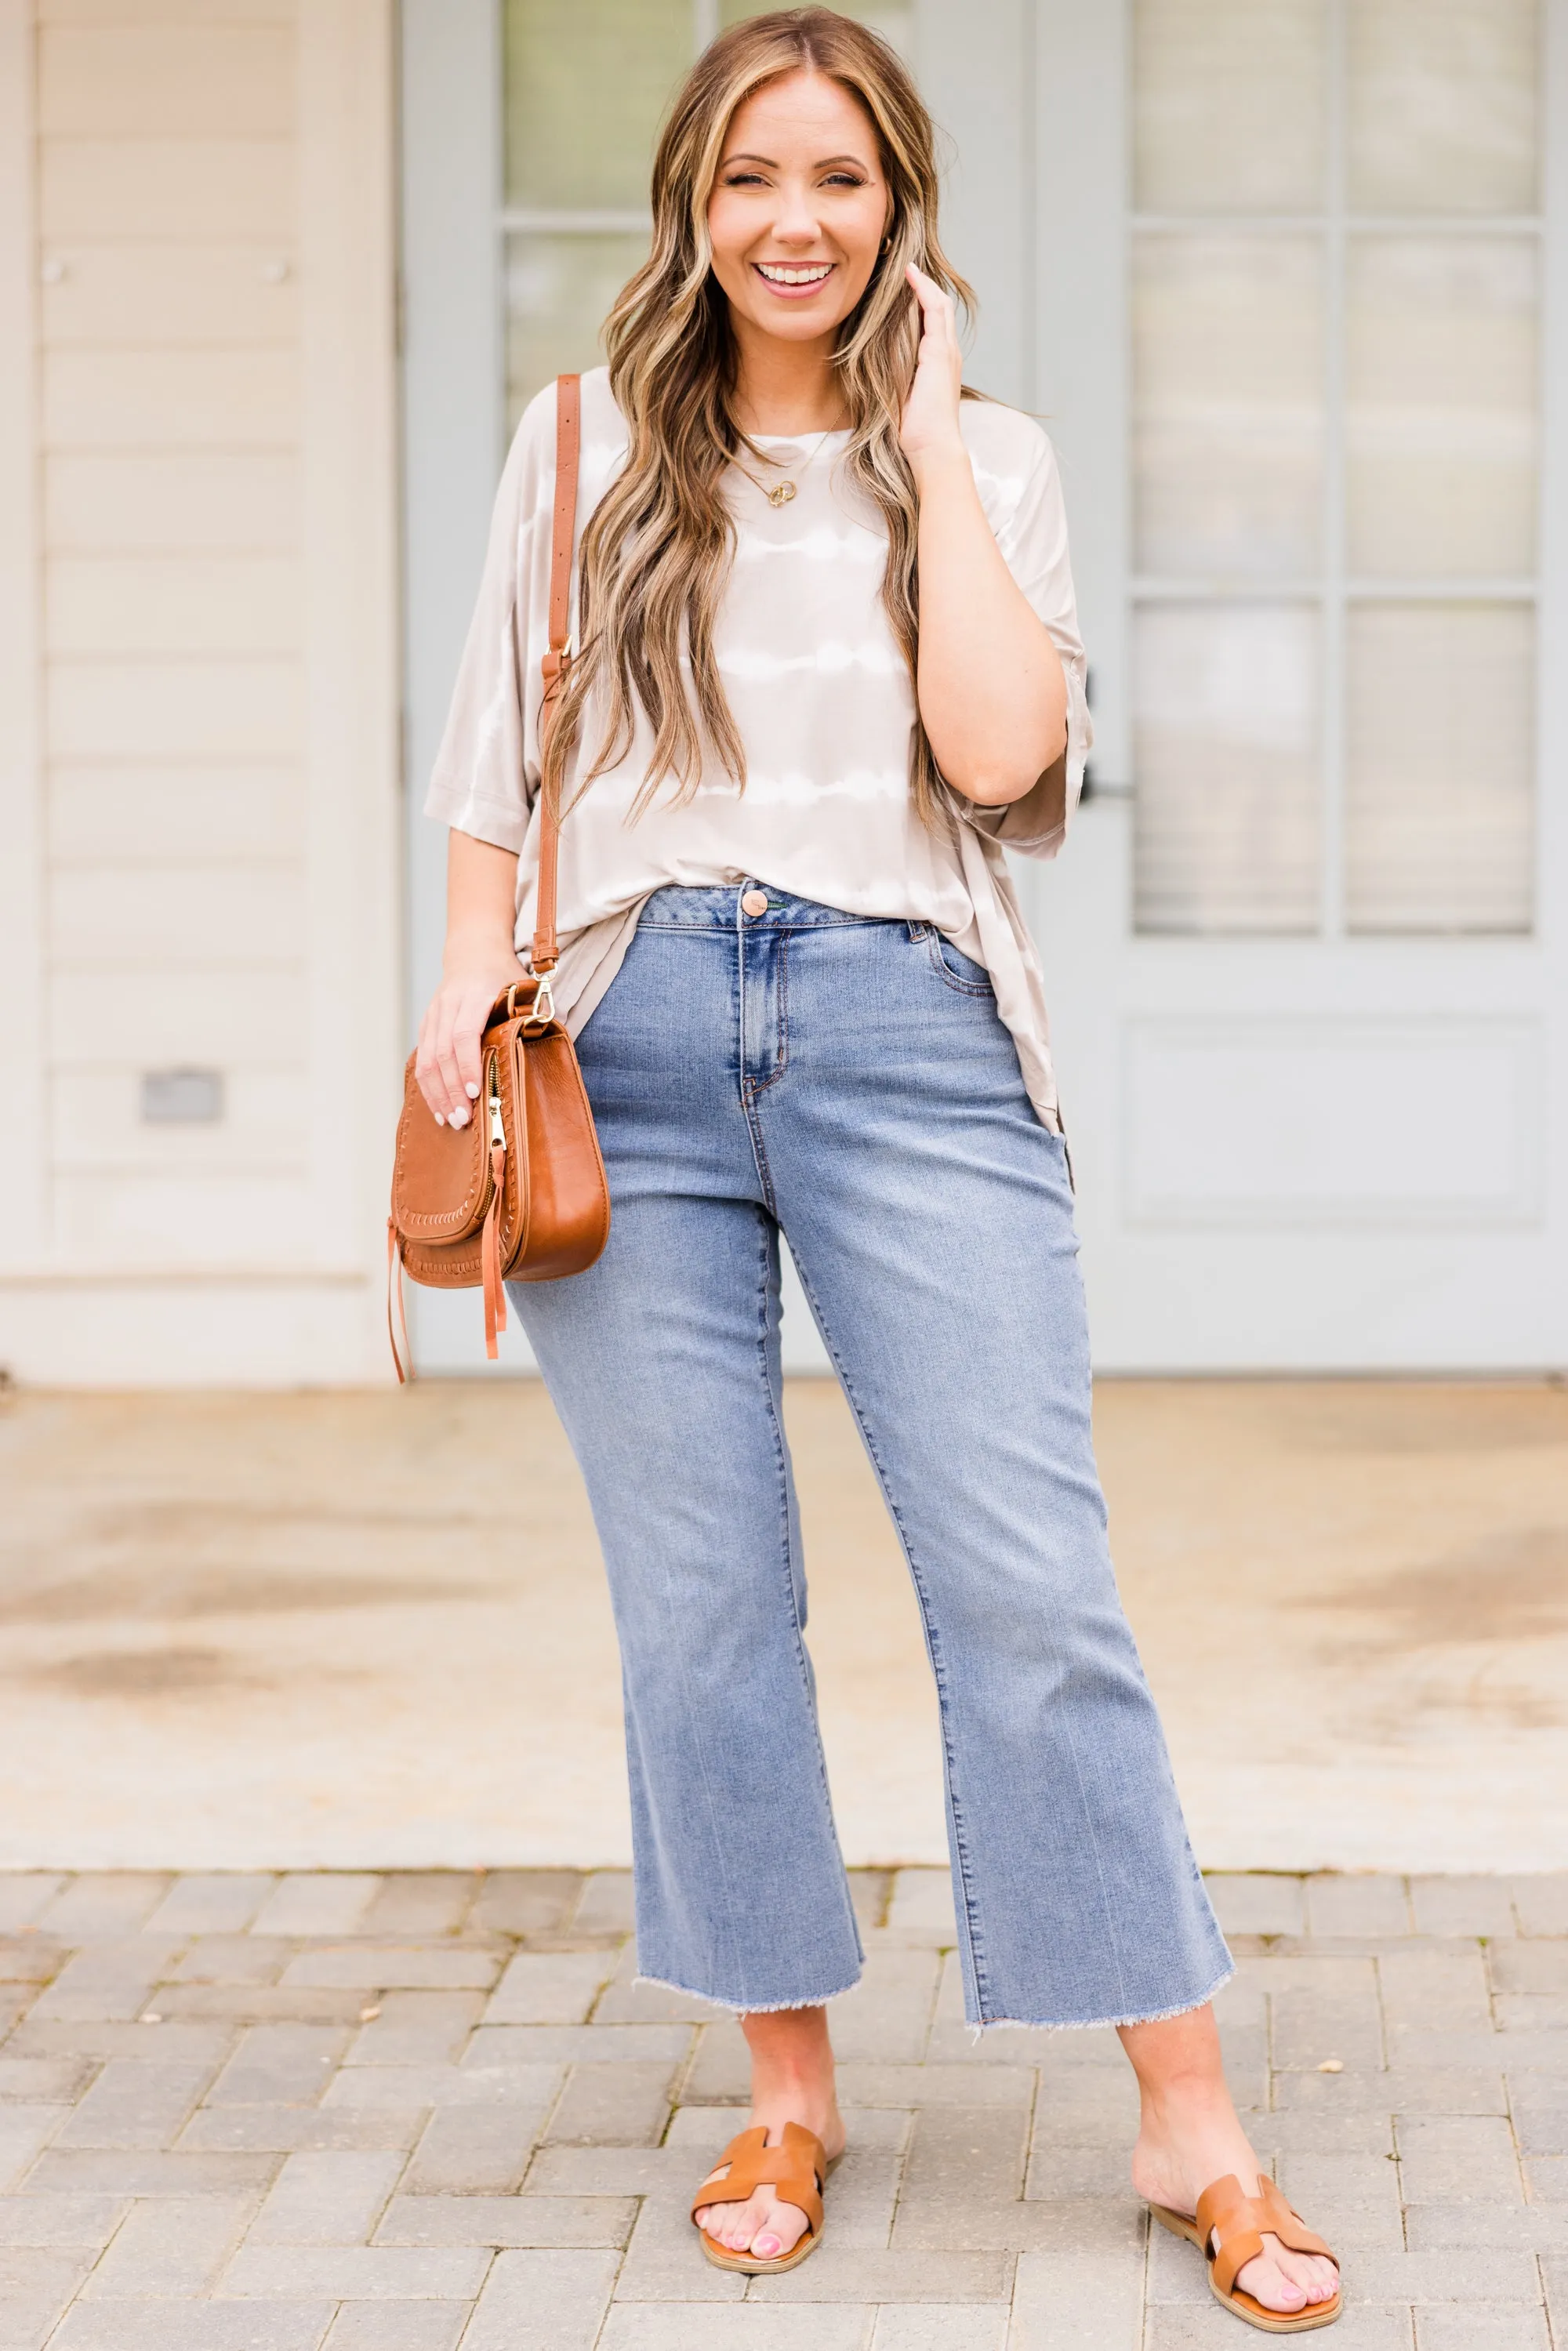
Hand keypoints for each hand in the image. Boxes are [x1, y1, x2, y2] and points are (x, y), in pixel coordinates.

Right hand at [415, 947, 529, 1127]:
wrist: (473, 952)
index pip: (465, 1034)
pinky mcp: (426, 1024)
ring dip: (438, 1093)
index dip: (468, 1065)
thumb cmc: (504, 975)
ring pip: (427, 1059)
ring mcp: (434, 1015)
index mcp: (475, 995)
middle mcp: (449, 1004)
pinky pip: (421, 1059)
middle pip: (443, 1053)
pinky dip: (428, 1086)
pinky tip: (438, 1107)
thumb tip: (554, 1044)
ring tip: (450, 1120)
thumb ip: (534, 1014)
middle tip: (464, 1119)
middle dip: (452, 1090)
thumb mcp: (524, 987)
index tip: (475, 1092)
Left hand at [898, 264, 965, 473]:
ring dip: (923, 281)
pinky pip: (934, 310)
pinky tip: (910, 275)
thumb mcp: (899, 398)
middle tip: (903, 266)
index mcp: (939, 364)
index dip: (920, 302)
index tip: (902, 286)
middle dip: (923, 285)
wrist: (932, 448)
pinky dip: (923, 289)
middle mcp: (948, 353)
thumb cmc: (915, 433)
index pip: (933, 323)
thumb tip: (868, 368)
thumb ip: (892, 379)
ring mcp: (947, 351)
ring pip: (939, 303)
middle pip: (940, 307)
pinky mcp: (940, 352)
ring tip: (905, 265)